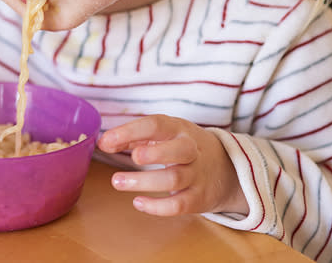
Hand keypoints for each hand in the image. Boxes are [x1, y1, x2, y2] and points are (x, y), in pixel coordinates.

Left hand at [97, 114, 247, 215]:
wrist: (227, 168)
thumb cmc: (183, 147)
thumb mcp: (164, 135)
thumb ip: (133, 137)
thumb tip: (104, 143)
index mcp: (179, 129)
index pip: (156, 125)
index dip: (130, 131)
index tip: (106, 141)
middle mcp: (191, 150)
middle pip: (178, 150)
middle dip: (154, 153)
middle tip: (133, 157)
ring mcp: (197, 175)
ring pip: (174, 179)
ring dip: (144, 181)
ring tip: (117, 182)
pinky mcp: (198, 198)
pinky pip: (178, 205)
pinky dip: (157, 207)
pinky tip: (138, 202)